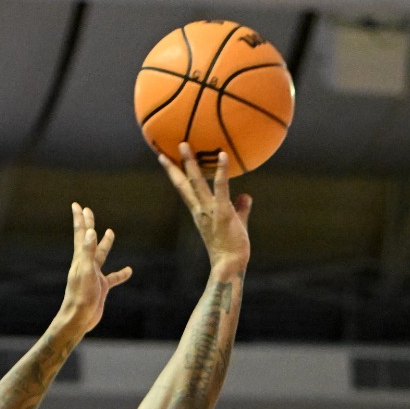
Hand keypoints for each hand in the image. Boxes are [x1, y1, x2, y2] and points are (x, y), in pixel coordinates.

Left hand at [55, 203, 132, 335]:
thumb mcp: (85, 272)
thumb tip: (90, 231)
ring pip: (101, 256)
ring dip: (104, 244)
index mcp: (81, 259)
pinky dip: (120, 274)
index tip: (78, 205)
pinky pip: (113, 278)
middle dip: (88, 224)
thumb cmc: (80, 296)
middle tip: (88, 210)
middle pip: (89, 240)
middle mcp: (86, 264)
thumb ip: (87, 252)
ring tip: (110, 232)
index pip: (81, 234)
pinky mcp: (101, 287)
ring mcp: (94, 275)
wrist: (78, 319)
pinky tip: (129, 271)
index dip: (80, 219)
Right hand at [159, 143, 251, 272]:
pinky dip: (221, 171)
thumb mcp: (236, 223)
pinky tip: (222, 155)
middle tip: (163, 150)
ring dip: (189, 162)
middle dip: (174, 166)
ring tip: (183, 144)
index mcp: (200, 212)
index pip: (185, 190)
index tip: (166, 161)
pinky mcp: (222, 211)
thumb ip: (240, 208)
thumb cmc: (231, 248)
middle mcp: (200, 209)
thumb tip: (246, 195)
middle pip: (183, 183)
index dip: (175, 175)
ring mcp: (209, 210)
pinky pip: (221, 187)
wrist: (229, 265)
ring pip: (195, 182)